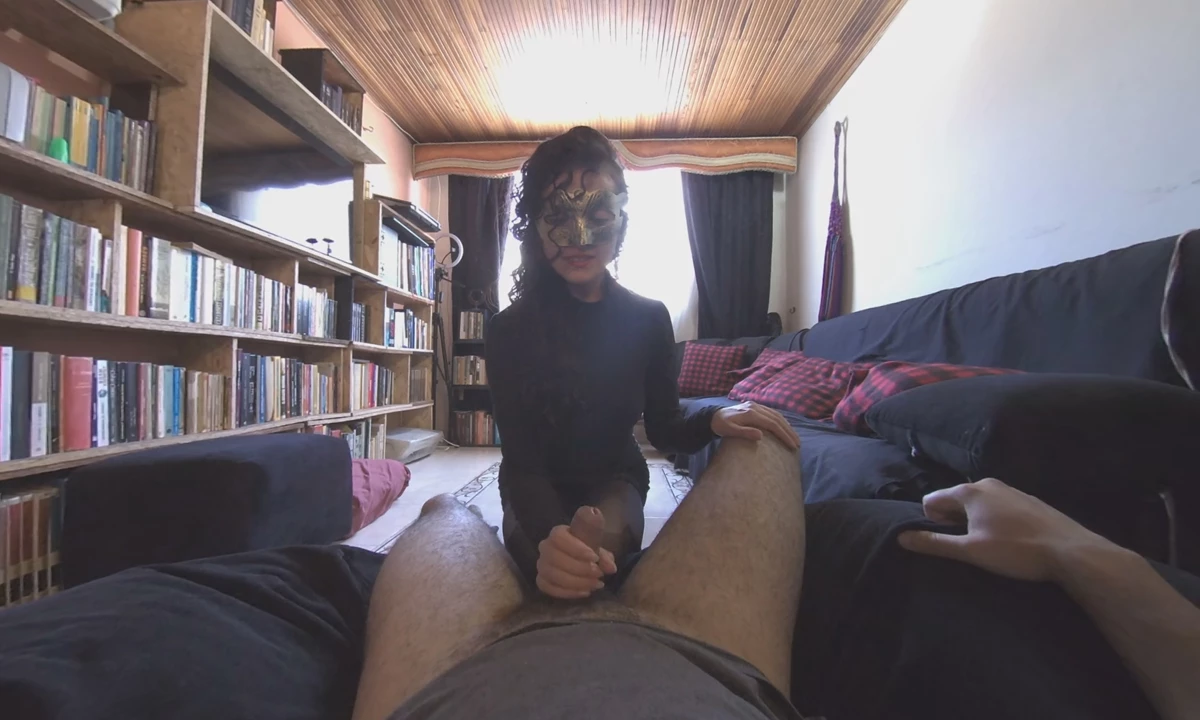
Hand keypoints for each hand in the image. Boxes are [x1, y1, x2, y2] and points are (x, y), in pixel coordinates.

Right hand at [536, 523, 617, 599]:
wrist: (578, 559)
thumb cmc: (586, 549)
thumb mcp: (598, 549)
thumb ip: (604, 556)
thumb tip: (610, 568)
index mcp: (558, 533)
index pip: (558, 537)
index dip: (575, 548)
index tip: (594, 557)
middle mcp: (545, 547)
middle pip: (555, 557)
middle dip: (579, 568)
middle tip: (598, 574)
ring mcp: (541, 565)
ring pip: (552, 574)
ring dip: (575, 582)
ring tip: (595, 584)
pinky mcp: (541, 581)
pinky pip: (548, 588)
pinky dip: (567, 592)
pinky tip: (584, 592)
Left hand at [711, 402, 799, 450]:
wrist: (713, 416)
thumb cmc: (721, 426)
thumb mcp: (730, 431)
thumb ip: (745, 433)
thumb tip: (761, 436)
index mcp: (751, 413)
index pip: (772, 424)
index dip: (784, 434)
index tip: (792, 445)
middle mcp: (755, 407)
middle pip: (777, 418)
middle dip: (789, 431)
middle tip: (797, 444)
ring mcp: (756, 405)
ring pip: (776, 415)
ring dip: (787, 426)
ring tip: (794, 437)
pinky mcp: (755, 407)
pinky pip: (772, 413)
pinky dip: (781, 421)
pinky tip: (785, 427)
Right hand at [898, 478, 1111, 582]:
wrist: (1071, 551)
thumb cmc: (1016, 550)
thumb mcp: (970, 551)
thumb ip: (934, 543)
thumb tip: (901, 537)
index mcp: (970, 492)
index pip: (932, 498)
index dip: (930, 520)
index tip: (945, 540)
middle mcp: (989, 484)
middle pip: (955, 499)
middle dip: (952, 520)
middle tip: (965, 546)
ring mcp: (1012, 490)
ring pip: (979, 503)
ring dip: (974, 521)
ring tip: (987, 545)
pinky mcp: (1030, 501)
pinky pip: (999, 507)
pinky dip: (995, 520)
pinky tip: (1009, 541)